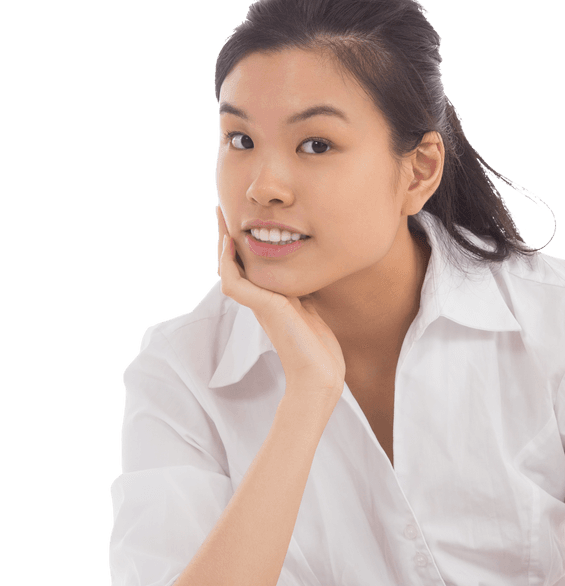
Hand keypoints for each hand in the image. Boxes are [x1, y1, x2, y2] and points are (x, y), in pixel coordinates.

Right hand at [215, 206, 345, 400]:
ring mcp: (260, 305)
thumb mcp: (313, 311)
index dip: (244, 245)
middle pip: (237, 263)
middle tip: (221, 209)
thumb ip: (304, 293)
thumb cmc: (320, 351)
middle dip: (228, 236)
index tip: (243, 221)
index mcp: (272, 301)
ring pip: (230, 269)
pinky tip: (230, 242)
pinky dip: (228, 262)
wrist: (321, 376)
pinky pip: (234, 282)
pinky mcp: (263, 308)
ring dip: (223, 242)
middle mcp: (262, 301)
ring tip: (221, 215)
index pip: (251, 268)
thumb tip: (308, 276)